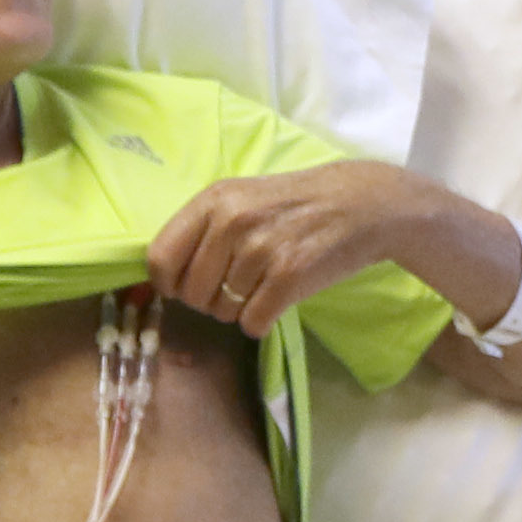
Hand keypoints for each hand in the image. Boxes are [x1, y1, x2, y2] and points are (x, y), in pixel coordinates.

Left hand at [147, 162, 473, 340]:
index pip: (160, 258)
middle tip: (238, 285)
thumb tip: (163, 277)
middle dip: (210, 300)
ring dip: (240, 308)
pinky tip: (277, 300)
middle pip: (190, 292)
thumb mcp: (241, 198)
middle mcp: (232, 221)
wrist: (361, 204)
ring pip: (222, 311)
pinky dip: (261, 321)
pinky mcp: (290, 276)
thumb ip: (202, 228)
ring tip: (264, 284)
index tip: (186, 287)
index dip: (169, 283)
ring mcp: (261, 249)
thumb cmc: (294, 205)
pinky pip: (252, 322)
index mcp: (213, 200)